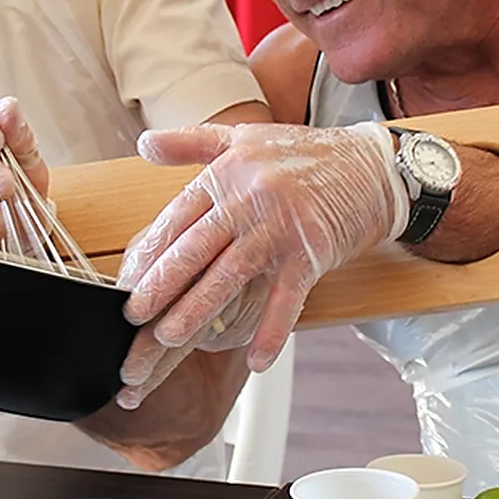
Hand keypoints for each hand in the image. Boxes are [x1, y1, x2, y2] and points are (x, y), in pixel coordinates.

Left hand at [116, 121, 404, 404]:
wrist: (372, 165)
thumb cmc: (307, 154)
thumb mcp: (243, 138)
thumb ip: (190, 143)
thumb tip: (144, 145)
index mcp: (226, 175)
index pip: (176, 219)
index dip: (149, 254)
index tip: (126, 283)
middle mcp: (248, 200)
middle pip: (195, 251)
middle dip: (160, 288)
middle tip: (132, 319)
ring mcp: (280, 228)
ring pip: (229, 275)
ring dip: (198, 312)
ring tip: (170, 339)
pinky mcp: (312, 252)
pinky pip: (286, 298)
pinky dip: (271, 331)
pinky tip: (255, 361)